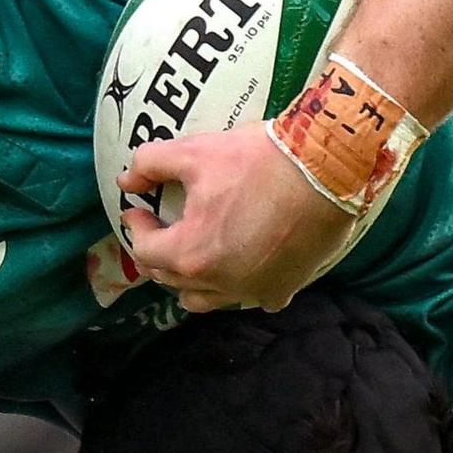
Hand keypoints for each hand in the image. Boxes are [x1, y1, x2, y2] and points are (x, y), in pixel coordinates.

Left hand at [116, 128, 359, 311]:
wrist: (326, 170)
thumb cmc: (257, 160)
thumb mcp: (196, 152)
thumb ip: (151, 164)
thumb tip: (126, 181)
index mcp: (189, 253)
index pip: (145, 250)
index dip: (137, 227)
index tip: (138, 209)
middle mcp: (217, 283)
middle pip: (172, 280)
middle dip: (159, 255)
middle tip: (161, 231)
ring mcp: (252, 291)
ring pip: (207, 300)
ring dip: (193, 282)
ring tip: (195, 258)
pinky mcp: (282, 288)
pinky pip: (254, 299)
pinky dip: (243, 288)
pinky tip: (244, 269)